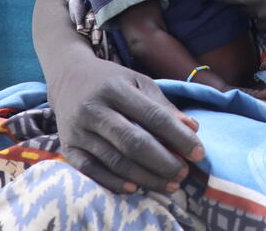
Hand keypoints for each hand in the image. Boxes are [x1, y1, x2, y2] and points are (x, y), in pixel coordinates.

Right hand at [49, 55, 203, 193]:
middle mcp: (94, 109)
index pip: (153, 116)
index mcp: (115, 88)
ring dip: (145, 177)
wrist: (67, 77)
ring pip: (115, 160)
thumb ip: (163, 105)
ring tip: (169, 184)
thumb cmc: (110, 80)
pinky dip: (114, 182)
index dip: (178, 137)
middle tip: (183, 174)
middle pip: (133, 142)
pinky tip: (135, 189)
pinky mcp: (67, 147)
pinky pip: (91, 171)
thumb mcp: (138, 82)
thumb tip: (192, 129)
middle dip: (163, 162)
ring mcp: (78, 130)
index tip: (199, 153)